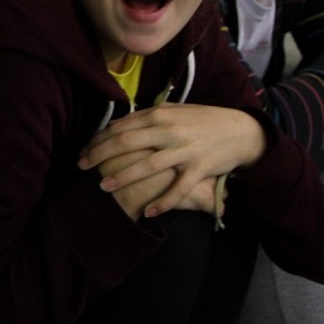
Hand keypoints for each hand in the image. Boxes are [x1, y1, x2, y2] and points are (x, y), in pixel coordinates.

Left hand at [79, 103, 262, 216]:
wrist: (242, 131)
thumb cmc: (203, 120)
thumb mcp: (175, 110)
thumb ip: (149, 116)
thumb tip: (121, 123)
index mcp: (160, 115)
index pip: (120, 127)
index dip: (98, 139)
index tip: (84, 149)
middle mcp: (169, 131)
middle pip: (125, 143)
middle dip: (99, 155)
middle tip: (81, 166)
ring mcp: (184, 151)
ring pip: (147, 165)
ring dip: (122, 177)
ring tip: (102, 187)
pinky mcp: (200, 169)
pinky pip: (178, 189)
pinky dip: (163, 202)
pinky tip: (148, 213)